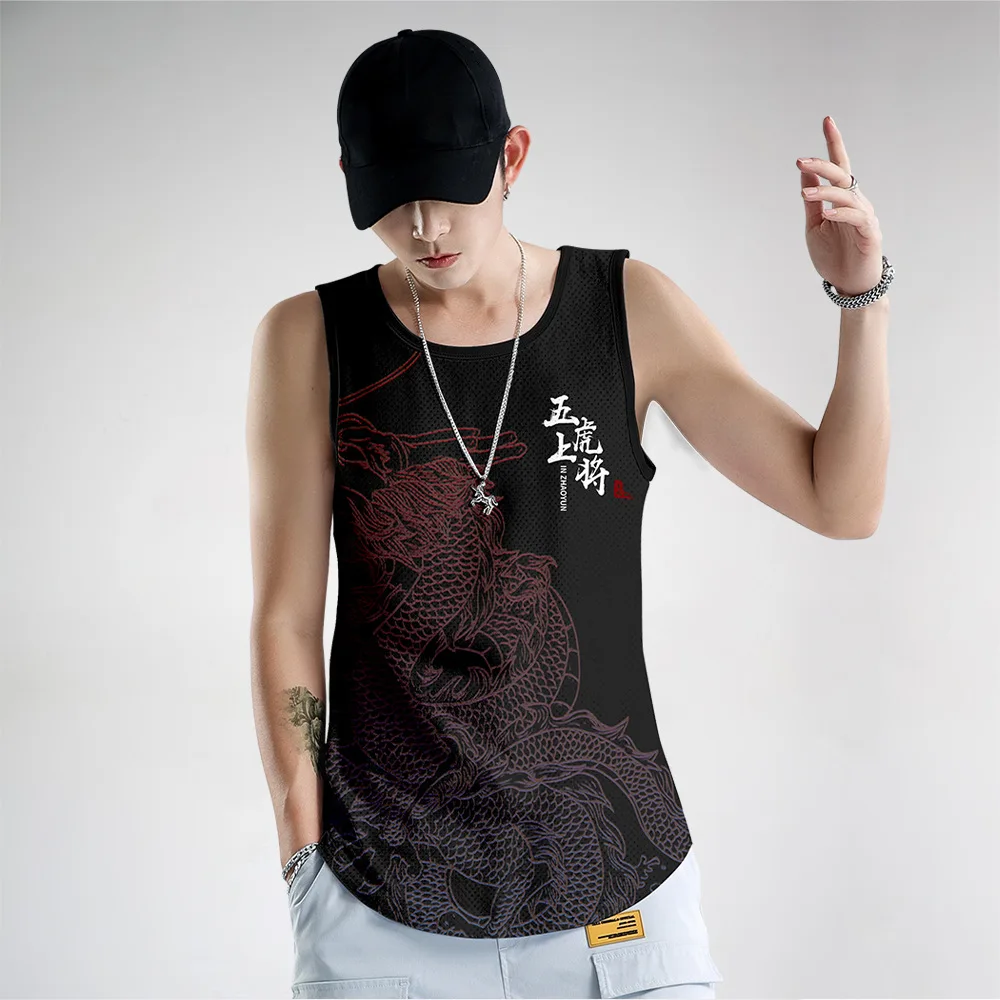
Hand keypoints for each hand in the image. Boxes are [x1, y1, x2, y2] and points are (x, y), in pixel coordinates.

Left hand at [797, 117, 883, 296]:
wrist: (848, 284)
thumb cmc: (833, 255)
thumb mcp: (814, 225)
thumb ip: (812, 199)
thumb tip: (804, 172)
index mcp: (842, 198)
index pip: (838, 166)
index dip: (833, 143)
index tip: (827, 120)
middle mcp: (856, 202)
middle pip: (842, 176)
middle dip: (823, 165)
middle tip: (801, 161)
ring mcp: (864, 217)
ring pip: (847, 196)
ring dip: (825, 193)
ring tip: (804, 196)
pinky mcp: (869, 234)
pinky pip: (857, 218)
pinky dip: (841, 214)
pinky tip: (827, 214)